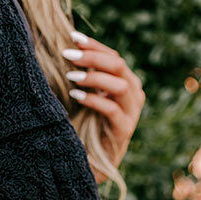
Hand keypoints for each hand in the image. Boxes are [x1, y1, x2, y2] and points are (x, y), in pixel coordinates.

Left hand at [62, 30, 144, 181]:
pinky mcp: (124, 130)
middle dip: (92, 56)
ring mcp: (131, 112)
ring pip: (119, 84)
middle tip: (68, 54)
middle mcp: (134, 94)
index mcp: (127, 82)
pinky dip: (94, 99)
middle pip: (118, 65)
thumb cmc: (85, 126)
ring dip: (94, 77)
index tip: (72, 36)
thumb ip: (85, 76)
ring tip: (71, 76)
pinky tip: (76, 95)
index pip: (113, 56)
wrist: (90, 163)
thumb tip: (67, 48)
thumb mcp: (86, 96)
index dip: (94, 45)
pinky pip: (111, 109)